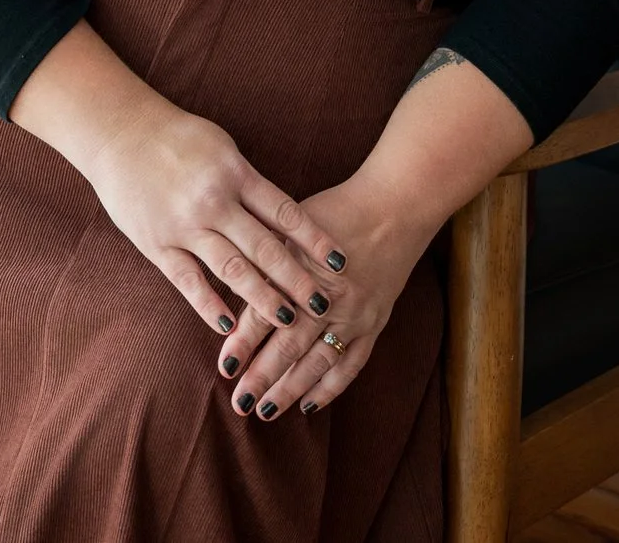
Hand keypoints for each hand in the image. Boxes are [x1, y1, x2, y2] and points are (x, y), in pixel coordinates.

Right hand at [83, 100, 352, 341]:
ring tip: (287, 320)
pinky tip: (227, 326)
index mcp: (235, 174)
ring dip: (261, 298)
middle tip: (324, 305)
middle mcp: (214, 201)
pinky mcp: (157, 243)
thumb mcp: (222, 148)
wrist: (120, 132)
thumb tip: (281, 217)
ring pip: (231, 269)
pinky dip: (208, 304)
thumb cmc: (177, 137)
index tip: (341, 263)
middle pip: (265, 247)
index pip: (285, 213)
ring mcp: (185, 225)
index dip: (315, 240)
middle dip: (296, 279)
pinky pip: (187, 280)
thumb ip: (248, 182)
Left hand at [216, 174, 426, 420]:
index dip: (244, 342)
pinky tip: (309, 406)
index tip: (225, 366)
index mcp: (305, 272)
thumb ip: (268, 260)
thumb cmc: (336, 211)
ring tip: (265, 411)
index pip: (268, 314)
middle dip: (261, 377)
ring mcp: (356, 316)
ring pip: (318, 362)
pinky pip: (352, 364)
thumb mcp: (293, 226)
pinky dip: (330, 387)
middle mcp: (330, 300)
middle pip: (289, 346)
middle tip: (239, 402)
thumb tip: (234, 288)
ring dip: (291, 390)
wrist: (394, 207)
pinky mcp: (375, 324)